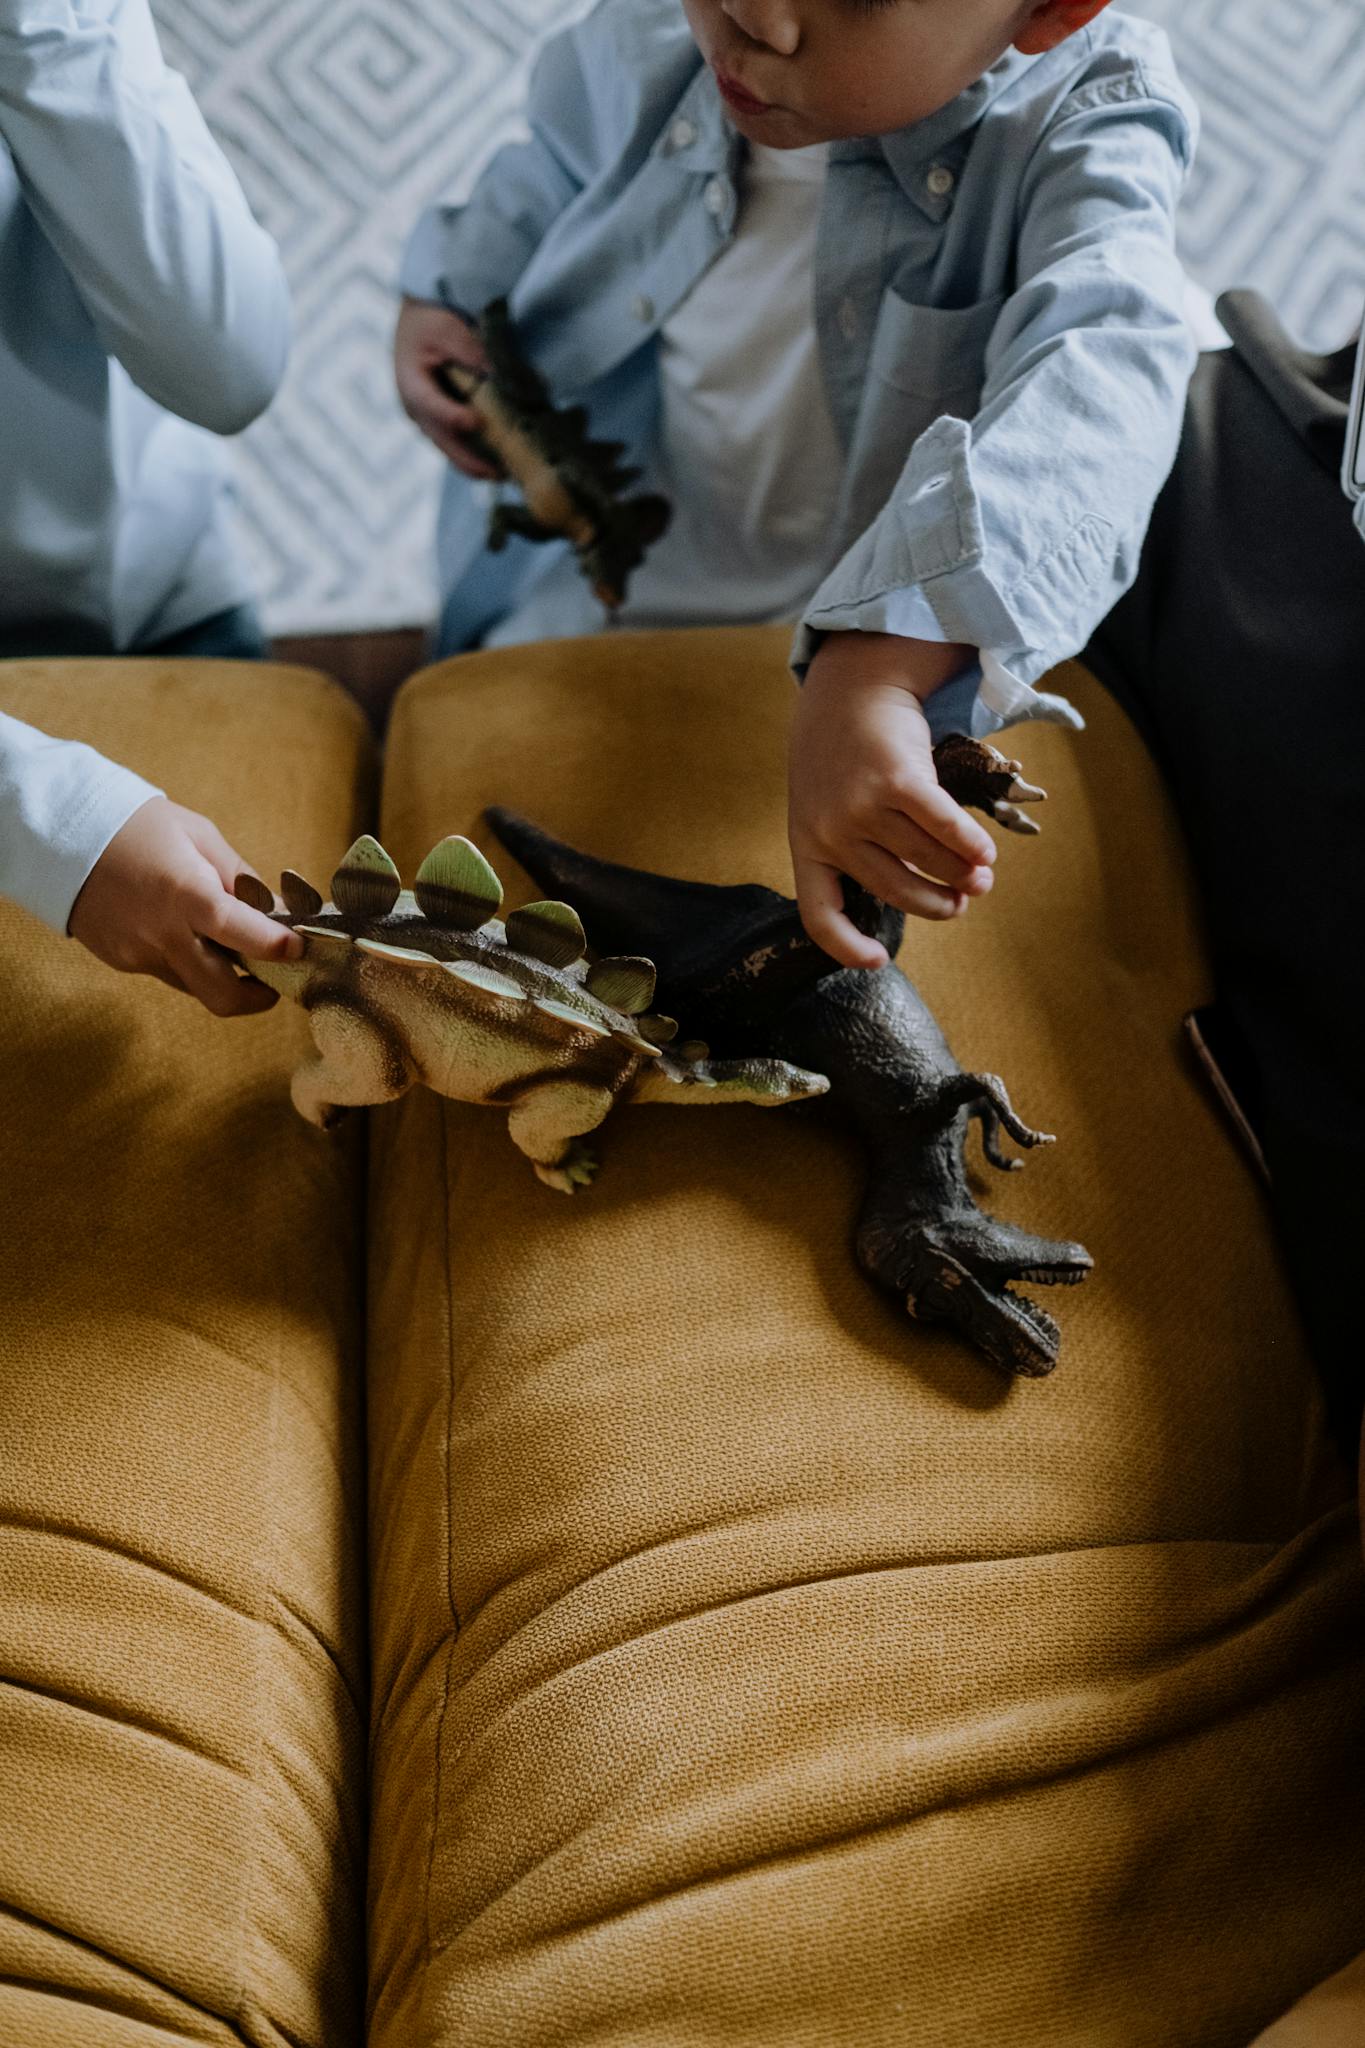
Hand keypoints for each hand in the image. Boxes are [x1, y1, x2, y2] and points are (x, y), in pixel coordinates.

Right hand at [67, 798, 302, 1015]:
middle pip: (220, 994)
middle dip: (256, 1000)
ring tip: (226, 943)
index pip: (239, 933)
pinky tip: (179, 928)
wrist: (59, 833)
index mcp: (184, 893)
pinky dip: (185, 960)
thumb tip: (277, 912)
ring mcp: (138, 953)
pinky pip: (167, 972)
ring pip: (194, 985)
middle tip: (273, 984)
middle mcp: (161, 933)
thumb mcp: (199, 836)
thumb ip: (240, 878)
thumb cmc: (136, 825)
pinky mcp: (121, 961)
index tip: (299, 948)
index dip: (275, 948)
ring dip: (219, 975)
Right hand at [394, 296, 498, 477]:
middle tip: (500, 474)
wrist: (418, 324)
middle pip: (442, 441)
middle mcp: (416, 409)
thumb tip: (500, 376)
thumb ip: (470, 352)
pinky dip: (478, 456)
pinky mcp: (439, 424)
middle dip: (471, 461)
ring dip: (477, 465)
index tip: (475, 421)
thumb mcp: (449, 330)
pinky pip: (458, 446)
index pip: (430, 404)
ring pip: (451, 450)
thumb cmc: (431, 323)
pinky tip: (502, 464)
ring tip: (507, 475)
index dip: (452, 416)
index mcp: (412, 383)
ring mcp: (427, 420)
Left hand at [788, 631, 996, 967]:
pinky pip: (943, 827)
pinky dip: (971, 846)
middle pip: (894, 890)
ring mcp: (860, 805)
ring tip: (983, 877)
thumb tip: (930, 894)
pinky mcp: (896, 779)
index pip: (819, 915)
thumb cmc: (844, 756)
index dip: (848, 948)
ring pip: (924, 859)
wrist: (850, 687)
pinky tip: (986, 854)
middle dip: (937, 905)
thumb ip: (861, 849)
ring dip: (963, 874)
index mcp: (806, 845)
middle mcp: (830, 830)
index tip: (879, 962)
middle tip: (964, 904)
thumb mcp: (828, 806)